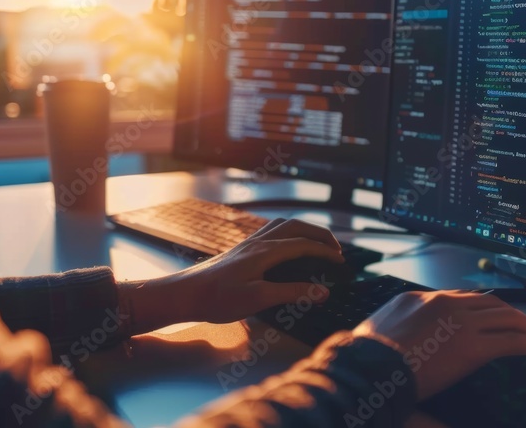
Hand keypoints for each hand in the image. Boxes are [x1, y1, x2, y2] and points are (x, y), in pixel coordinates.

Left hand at [121, 219, 343, 330]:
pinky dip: (288, 233)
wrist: (184, 294)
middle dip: (319, 234)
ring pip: (282, 225)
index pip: (304, 245)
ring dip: (304, 230)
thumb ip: (292, 293)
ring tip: (317, 243)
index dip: (325, 252)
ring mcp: (248, 244)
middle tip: (335, 248)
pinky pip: (271, 231)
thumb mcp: (258, 299)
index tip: (341, 262)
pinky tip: (286, 246)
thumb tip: (323, 292)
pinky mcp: (241, 250)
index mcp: (266, 252)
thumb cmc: (217, 298)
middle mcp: (258, 242)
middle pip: (296, 226)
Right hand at [352, 291, 525, 399]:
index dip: (480, 306)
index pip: (460, 296)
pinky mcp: (473, 346)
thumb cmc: (369, 356)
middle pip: (487, 301)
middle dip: (507, 312)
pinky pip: (509, 340)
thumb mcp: (381, 327)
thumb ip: (400, 324)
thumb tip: (403, 335)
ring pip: (503, 316)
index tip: (487, 313)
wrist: (371, 367)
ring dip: (522, 325)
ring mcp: (461, 323)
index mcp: (421, 298)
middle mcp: (444, 303)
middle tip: (519, 321)